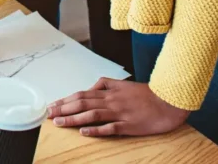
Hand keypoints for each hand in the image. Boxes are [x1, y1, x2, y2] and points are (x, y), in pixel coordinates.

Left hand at [47, 78, 189, 136]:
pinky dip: (96, 130)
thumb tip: (91, 87)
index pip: (82, 94)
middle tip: (48, 114)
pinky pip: (110, 128)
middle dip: (63, 109)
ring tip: (59, 122)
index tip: (53, 104)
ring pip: (92, 114)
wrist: (168, 102)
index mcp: (110, 91)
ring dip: (73, 119)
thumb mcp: (124, 84)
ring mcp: (120, 113)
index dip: (66, 99)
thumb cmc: (146, 94)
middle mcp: (111, 101)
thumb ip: (107, 84)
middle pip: (83, 103)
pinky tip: (84, 132)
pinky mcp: (129, 125)